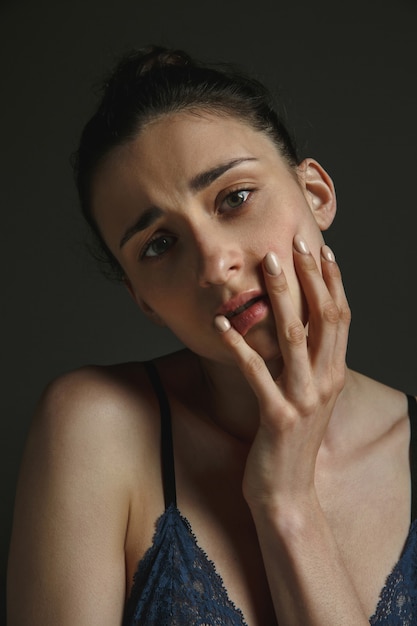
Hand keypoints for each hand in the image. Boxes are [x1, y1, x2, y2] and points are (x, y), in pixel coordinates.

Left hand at [214, 235, 350, 510]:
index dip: (333, 281)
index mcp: (335, 374)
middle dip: (310, 276)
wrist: (288, 494)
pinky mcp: (277, 417)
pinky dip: (238, 345)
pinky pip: (256, 372)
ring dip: (280, 296)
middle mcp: (325, 382)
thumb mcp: (309, 398)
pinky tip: (221, 325)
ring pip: (294, 335)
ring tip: (265, 265)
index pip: (340, 318)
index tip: (321, 250)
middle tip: (293, 242)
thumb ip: (309, 365)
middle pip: (323, 317)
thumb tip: (299, 328)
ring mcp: (304, 400)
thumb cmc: (293, 442)